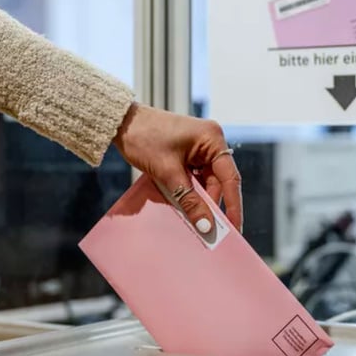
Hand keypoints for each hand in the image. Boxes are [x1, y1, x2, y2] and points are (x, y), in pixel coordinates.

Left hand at [113, 103, 242, 233]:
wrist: (121, 123)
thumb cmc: (144, 138)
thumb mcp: (168, 173)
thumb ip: (189, 200)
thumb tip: (206, 226)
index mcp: (212, 139)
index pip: (230, 177)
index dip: (234, 205)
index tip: (235, 228)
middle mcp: (210, 142)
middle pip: (218, 182)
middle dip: (211, 205)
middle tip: (209, 231)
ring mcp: (199, 148)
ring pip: (205, 182)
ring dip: (198, 200)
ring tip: (195, 223)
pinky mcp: (187, 154)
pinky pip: (194, 178)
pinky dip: (188, 192)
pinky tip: (184, 207)